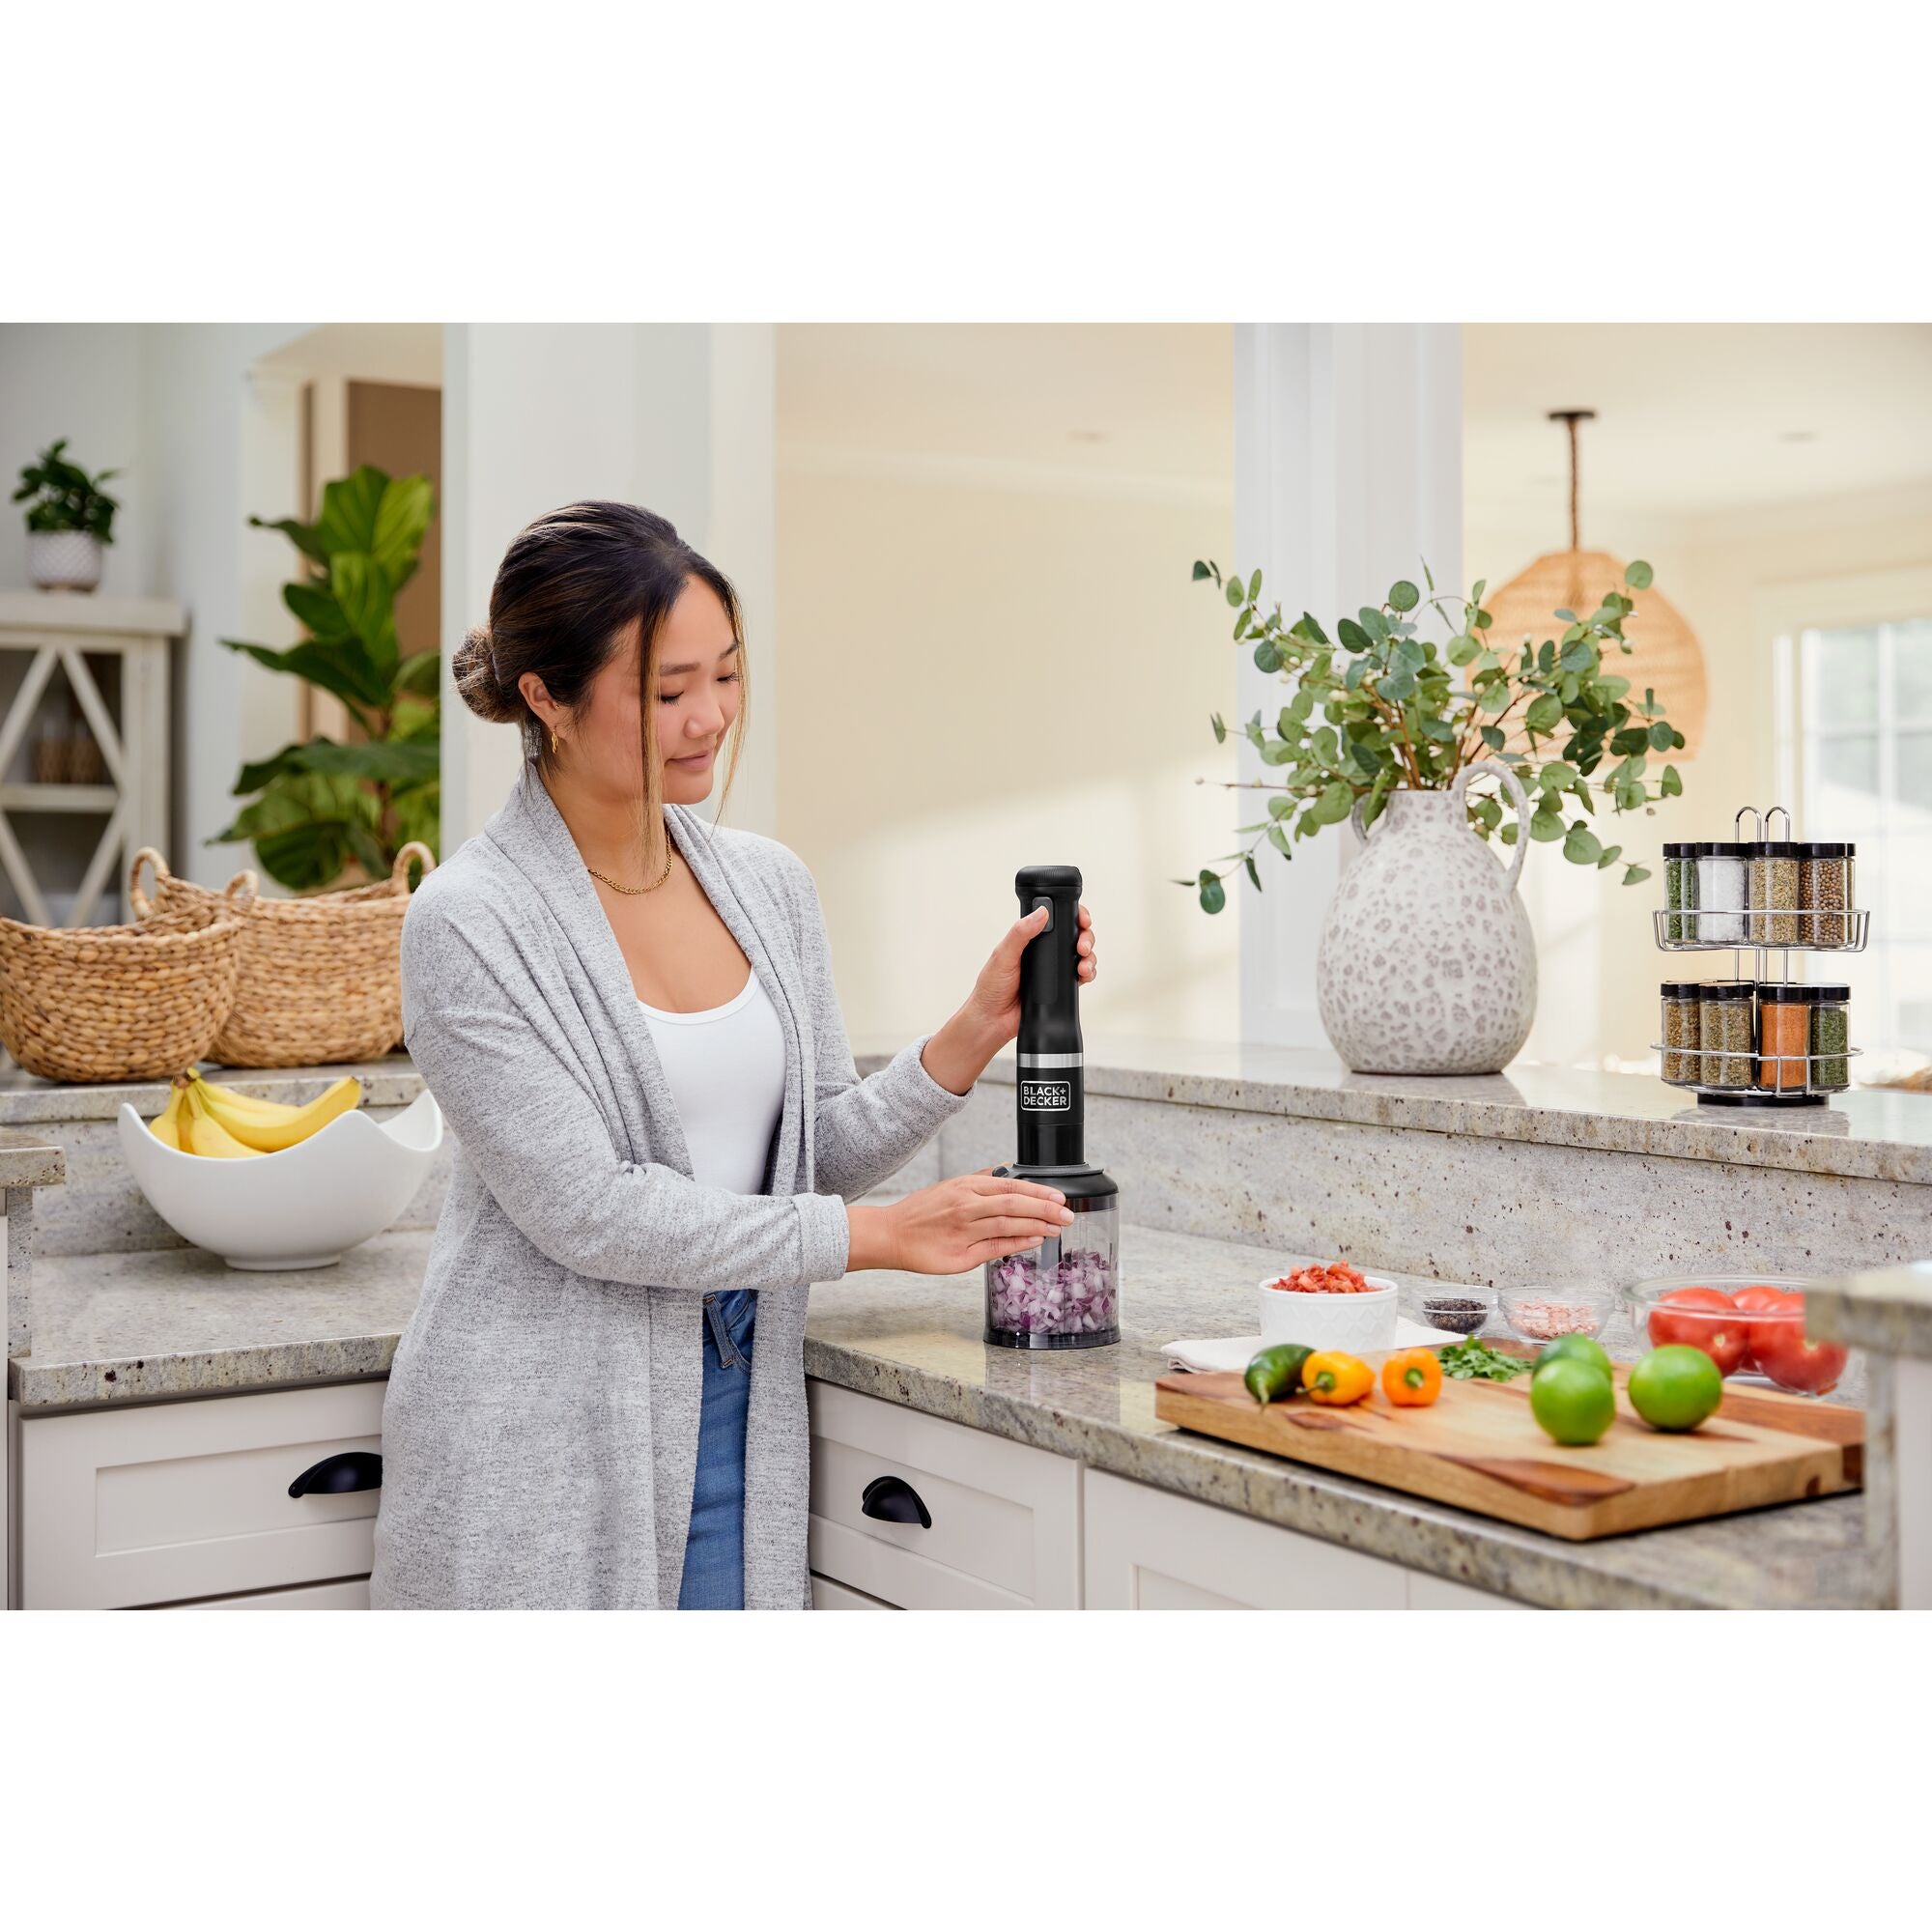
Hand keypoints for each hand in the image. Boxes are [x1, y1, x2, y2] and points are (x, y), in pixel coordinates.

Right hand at [855, 1169, 1074, 1274]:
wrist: (891, 1235)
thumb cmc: (920, 1213)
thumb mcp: (949, 1186)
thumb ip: (978, 1181)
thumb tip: (1003, 1172)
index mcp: (965, 1187)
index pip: (1010, 1186)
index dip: (1038, 1191)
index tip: (1059, 1196)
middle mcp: (966, 1206)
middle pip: (1014, 1204)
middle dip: (1045, 1208)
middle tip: (1067, 1213)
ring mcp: (964, 1231)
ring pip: (1008, 1225)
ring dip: (1037, 1225)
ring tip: (1057, 1227)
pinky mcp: (962, 1255)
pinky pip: (996, 1247)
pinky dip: (1018, 1242)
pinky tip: (1035, 1239)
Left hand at [963, 900, 1098, 1048]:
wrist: (994, 1020)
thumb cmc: (991, 988)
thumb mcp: (1003, 955)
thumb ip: (1020, 933)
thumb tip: (1041, 913)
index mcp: (1030, 938)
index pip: (1056, 919)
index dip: (1073, 916)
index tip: (1082, 919)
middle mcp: (1045, 951)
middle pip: (1075, 936)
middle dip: (1086, 937)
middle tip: (1082, 946)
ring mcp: (1054, 969)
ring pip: (1082, 955)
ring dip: (1089, 957)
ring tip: (1083, 965)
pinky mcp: (1060, 986)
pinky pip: (1081, 976)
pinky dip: (1088, 973)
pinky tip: (1084, 975)